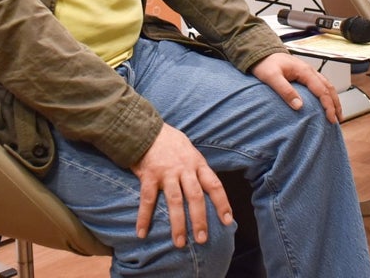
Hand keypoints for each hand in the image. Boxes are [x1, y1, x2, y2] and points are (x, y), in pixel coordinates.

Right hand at [131, 124, 231, 247]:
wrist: (146, 127)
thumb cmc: (170, 141)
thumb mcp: (190, 150)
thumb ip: (197, 168)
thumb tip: (208, 188)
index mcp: (197, 163)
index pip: (214, 185)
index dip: (222, 203)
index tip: (227, 221)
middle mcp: (184, 169)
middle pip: (196, 197)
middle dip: (200, 220)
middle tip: (202, 239)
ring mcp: (167, 172)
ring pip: (175, 201)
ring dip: (178, 224)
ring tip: (179, 243)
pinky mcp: (149, 174)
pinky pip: (148, 199)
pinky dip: (144, 217)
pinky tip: (142, 232)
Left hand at [250, 52, 342, 122]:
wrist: (260, 52)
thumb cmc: (265, 64)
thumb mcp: (271, 77)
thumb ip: (285, 90)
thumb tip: (299, 106)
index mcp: (304, 71)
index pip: (322, 90)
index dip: (328, 106)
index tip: (331, 119)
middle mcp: (309, 70)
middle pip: (329, 88)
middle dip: (335, 104)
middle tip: (338, 120)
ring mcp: (308, 72)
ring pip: (327, 86)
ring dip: (333, 99)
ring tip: (337, 113)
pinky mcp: (304, 74)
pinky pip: (320, 84)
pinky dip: (326, 94)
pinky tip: (325, 102)